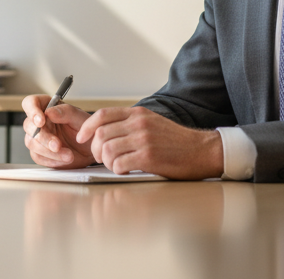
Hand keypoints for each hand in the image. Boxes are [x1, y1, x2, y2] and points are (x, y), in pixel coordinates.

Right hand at [21, 94, 94, 168]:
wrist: (92, 148)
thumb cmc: (86, 129)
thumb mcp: (80, 118)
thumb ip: (65, 112)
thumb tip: (49, 112)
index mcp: (47, 106)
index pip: (30, 103)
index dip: (32, 111)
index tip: (41, 121)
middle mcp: (40, 121)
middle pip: (28, 126)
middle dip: (43, 137)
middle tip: (57, 145)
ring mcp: (39, 137)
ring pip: (31, 143)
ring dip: (49, 151)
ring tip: (68, 155)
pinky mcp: (41, 153)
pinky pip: (38, 157)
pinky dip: (51, 160)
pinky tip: (63, 159)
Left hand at [75, 106, 223, 178]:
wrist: (202, 150)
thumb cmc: (177, 141)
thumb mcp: (152, 123)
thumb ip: (131, 124)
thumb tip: (105, 132)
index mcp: (138, 114)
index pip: (102, 115)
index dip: (87, 127)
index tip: (82, 138)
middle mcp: (139, 124)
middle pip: (101, 134)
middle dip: (95, 149)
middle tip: (101, 158)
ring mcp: (143, 139)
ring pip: (107, 149)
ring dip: (106, 161)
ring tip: (114, 166)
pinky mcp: (148, 157)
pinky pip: (119, 163)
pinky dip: (116, 169)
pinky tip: (124, 170)